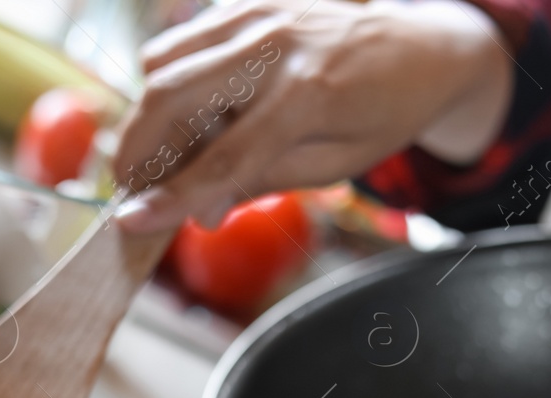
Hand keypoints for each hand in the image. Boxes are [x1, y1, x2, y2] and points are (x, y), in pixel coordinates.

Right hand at [111, 0, 513, 232]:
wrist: (421, 48)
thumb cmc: (381, 115)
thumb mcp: (333, 166)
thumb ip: (263, 181)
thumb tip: (200, 212)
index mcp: (310, 94)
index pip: (223, 157)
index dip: (172, 196)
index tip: (130, 223)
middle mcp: (277, 45)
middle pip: (172, 97)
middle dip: (137, 151)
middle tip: (129, 191)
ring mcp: (258, 14)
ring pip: (164, 65)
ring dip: (147, 119)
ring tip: (162, 158)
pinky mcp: (246, 1)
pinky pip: (181, 43)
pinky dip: (167, 84)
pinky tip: (189, 116)